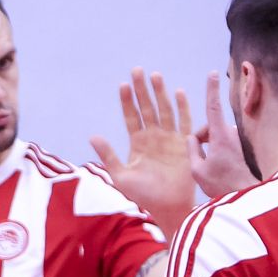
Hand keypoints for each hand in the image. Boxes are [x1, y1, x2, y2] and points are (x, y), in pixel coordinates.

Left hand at [89, 68, 194, 227]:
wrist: (168, 206)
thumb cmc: (144, 195)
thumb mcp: (120, 175)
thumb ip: (108, 155)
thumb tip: (93, 136)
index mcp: (138, 143)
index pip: (131, 117)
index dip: (127, 101)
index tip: (123, 85)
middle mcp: (153, 137)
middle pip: (147, 108)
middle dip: (142, 90)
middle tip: (137, 70)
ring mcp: (170, 138)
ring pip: (164, 110)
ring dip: (160, 93)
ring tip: (154, 76)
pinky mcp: (185, 144)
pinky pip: (184, 121)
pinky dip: (182, 107)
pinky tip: (178, 92)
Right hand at [186, 72, 258, 199]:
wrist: (246, 195)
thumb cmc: (222, 184)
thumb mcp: (196, 170)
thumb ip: (191, 150)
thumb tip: (190, 138)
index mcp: (220, 135)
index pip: (213, 107)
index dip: (211, 89)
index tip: (212, 73)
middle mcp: (232, 134)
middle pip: (210, 128)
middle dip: (201, 139)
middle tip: (198, 158)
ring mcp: (239, 141)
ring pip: (217, 137)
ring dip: (210, 148)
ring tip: (210, 168)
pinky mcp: (243, 149)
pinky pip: (225, 145)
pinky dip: (218, 153)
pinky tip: (219, 170)